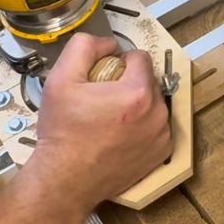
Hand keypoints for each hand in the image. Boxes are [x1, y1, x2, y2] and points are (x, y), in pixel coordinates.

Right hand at [26, 33, 171, 210]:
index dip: (118, 63)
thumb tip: (108, 43)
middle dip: (128, 85)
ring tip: (110, 121)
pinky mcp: (162, 153)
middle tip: (102, 101)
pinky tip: (119, 136)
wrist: (65, 180)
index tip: (102, 78)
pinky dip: (142, 127)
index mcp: (138, 93)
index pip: (140, 58)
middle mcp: (157, 114)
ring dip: (137, 106)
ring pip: (153, 104)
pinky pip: (156, 127)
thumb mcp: (61, 79)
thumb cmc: (63, 133)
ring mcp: (162, 135)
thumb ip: (85, 47)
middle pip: (148, 81)